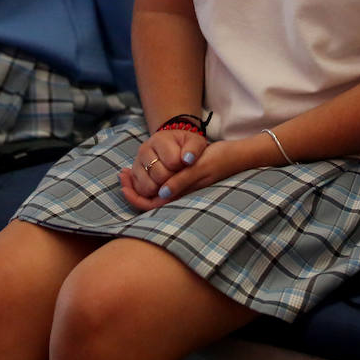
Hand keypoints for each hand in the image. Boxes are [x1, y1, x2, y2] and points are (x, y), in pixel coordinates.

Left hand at [119, 136, 259, 210]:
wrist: (237, 155)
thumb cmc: (219, 159)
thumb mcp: (199, 168)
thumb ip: (181, 181)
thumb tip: (161, 193)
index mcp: (182, 195)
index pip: (150, 204)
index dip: (133, 196)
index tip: (123, 179)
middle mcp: (179, 196)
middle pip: (148, 201)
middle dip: (132, 190)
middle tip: (122, 173)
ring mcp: (182, 190)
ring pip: (153, 194)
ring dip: (140, 183)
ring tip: (128, 170)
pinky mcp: (185, 183)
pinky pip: (162, 186)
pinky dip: (151, 178)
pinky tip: (146, 167)